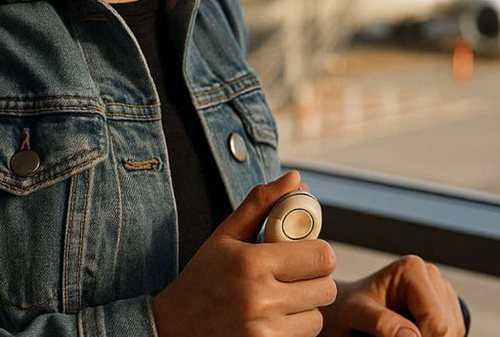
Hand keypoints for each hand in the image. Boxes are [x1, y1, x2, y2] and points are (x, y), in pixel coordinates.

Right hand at [152, 170, 338, 336]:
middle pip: (326, 289)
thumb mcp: (225, 235)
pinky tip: (272, 319)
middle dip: (315, 281)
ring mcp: (263, 331)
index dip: (319, 254)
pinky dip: (294, 328)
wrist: (173, 326)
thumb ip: (261, 204)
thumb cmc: (203, 277)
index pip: (321, 256)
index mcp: (253, 263)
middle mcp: (260, 299)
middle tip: (295, 278)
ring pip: (317, 317)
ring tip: (281, 300)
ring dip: (306, 308)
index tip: (305, 255)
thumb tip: (296, 178)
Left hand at [317, 254, 466, 336]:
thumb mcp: (356, 315)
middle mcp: (432, 274)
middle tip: (393, 336)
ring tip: (397, 333)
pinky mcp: (445, 304)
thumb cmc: (347, 309)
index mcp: (412, 269)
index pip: (436, 321)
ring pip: (454, 331)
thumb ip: (381, 323)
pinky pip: (453, 332)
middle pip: (448, 327)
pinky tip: (410, 333)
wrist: (346, 308)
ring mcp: (441, 289)